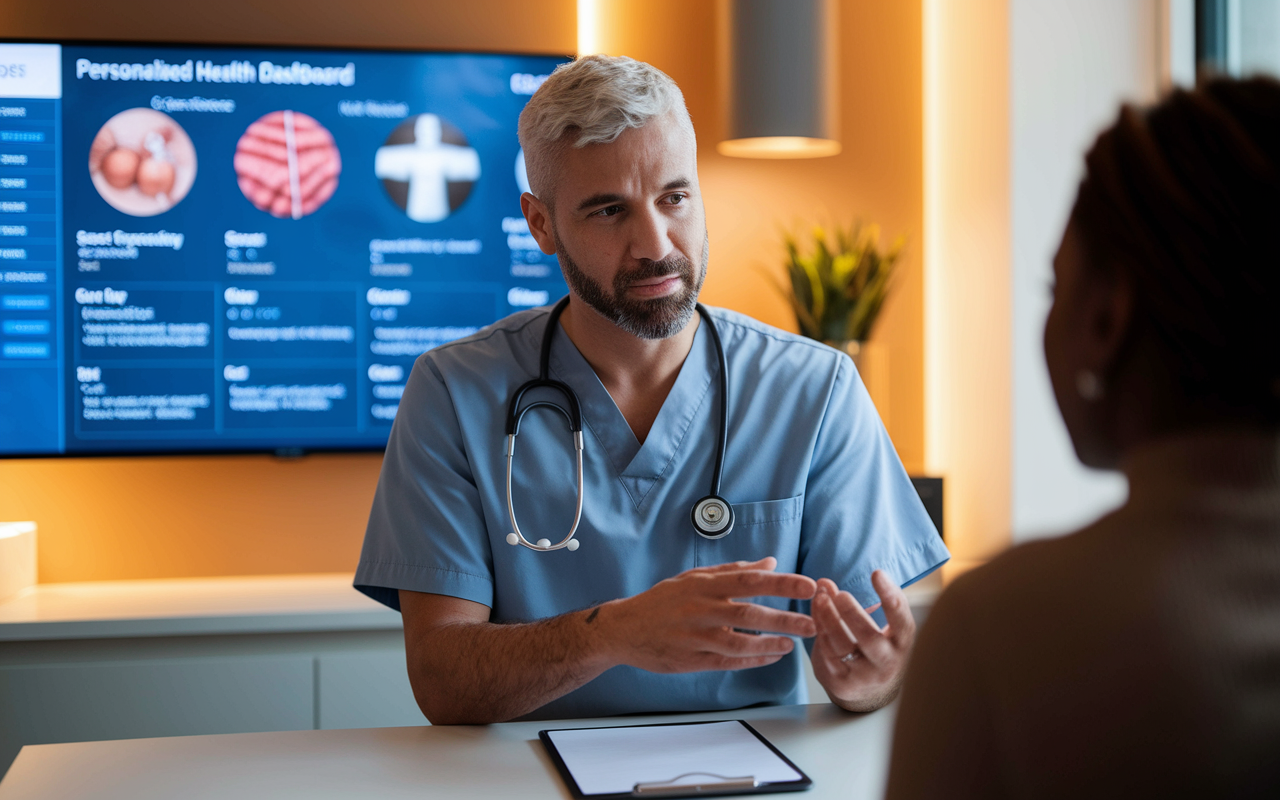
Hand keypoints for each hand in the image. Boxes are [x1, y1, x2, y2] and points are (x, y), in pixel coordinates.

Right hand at [597, 557, 816, 673]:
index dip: (782, 583)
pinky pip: (726, 662)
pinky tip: (770, 657)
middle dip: (784, 619)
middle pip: (749, 614)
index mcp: (704, 584)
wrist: (624, 628)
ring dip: (770, 644)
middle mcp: (701, 609)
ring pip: (739, 642)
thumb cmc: (663, 600)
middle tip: (813, 624)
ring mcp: (695, 636)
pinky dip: (751, 660)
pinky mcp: (690, 660)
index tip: (809, 586)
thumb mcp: (695, 577)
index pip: (750, 580)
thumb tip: (770, 563)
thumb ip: (733, 571)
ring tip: (793, 644)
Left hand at [810, 570, 915, 711]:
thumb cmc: (876, 649)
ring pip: (843, 646)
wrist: (871, 694)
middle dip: (852, 613)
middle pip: (869, 637)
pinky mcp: (843, 684)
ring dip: (828, 618)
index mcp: (903, 643)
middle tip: (840, 593)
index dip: (890, 594)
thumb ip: (857, 604)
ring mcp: (864, 676)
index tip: (877, 573)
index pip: (901, 619)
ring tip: (821, 597)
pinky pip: (828, 656)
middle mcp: (887, 663)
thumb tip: (825, 583)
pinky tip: (816, 616)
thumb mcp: (878, 627)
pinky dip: (820, 633)